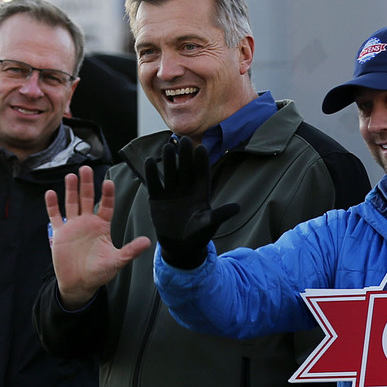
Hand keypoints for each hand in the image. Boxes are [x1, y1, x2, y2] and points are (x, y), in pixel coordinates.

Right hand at [46, 167, 151, 307]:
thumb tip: (148, 242)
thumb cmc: (99, 272)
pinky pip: (55, 216)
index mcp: (102, 226)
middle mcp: (87, 222)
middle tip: (86, 169)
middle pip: (87, 199)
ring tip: (71, 176)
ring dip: (71, 190)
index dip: (107, 195)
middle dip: (87, 184)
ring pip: (71, 203)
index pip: (106, 206)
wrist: (79, 284)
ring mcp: (73, 226)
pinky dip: (52, 205)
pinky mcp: (60, 233)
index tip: (108, 182)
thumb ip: (130, 250)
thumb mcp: (117, 261)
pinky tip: (51, 193)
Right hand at [144, 138, 238, 269]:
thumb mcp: (209, 225)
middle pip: (186, 168)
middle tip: (184, 139)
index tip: (201, 148)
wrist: (180, 247)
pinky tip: (149, 161)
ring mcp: (171, 192)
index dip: (201, 161)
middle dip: (185, 155)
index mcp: (201, 192)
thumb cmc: (198, 236)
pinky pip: (155, 183)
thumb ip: (220, 215)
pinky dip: (152, 173)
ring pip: (171, 172)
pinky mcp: (158, 198)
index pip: (201, 173)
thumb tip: (237, 208)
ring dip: (169, 160)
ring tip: (168, 146)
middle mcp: (186, 189)